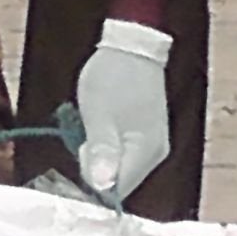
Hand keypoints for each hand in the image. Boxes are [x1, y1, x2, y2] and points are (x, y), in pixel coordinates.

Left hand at [74, 20, 173, 201]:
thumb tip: (103, 185)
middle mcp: (156, 153)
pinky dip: (109, 149)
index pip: (119, 190)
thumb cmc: (112, 77)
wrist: (131, 45)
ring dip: (101, 158)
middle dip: (97, 169)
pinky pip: (125, 155)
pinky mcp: (148, 135)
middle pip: (121, 182)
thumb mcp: (99, 114)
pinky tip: (101, 130)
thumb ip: (101, 152)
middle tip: (84, 138)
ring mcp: (154, 144)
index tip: (80, 154)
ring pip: (121, 169)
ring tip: (92, 130)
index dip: (94, 181)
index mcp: (146, 150)